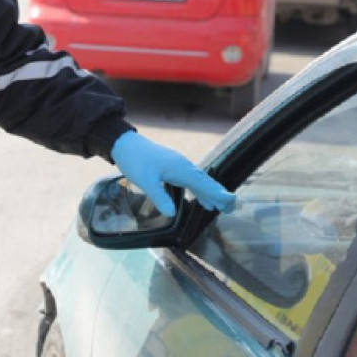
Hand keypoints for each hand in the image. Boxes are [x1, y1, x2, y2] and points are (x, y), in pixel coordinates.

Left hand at [110, 130, 235, 216]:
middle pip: (206, 182)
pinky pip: (191, 179)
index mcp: (181, 169)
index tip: (232, 202)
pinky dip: (199, 189)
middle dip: (219, 195)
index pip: (204, 184)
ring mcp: (179, 165)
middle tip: (232, 208)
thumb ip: (159, 196)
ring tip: (219, 208)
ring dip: (210, 194)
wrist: (124, 143)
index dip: (218, 194)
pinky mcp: (172, 166)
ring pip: (199, 181)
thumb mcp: (145, 181)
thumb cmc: (135, 161)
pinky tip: (200, 199)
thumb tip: (172, 213)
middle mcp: (184, 166)